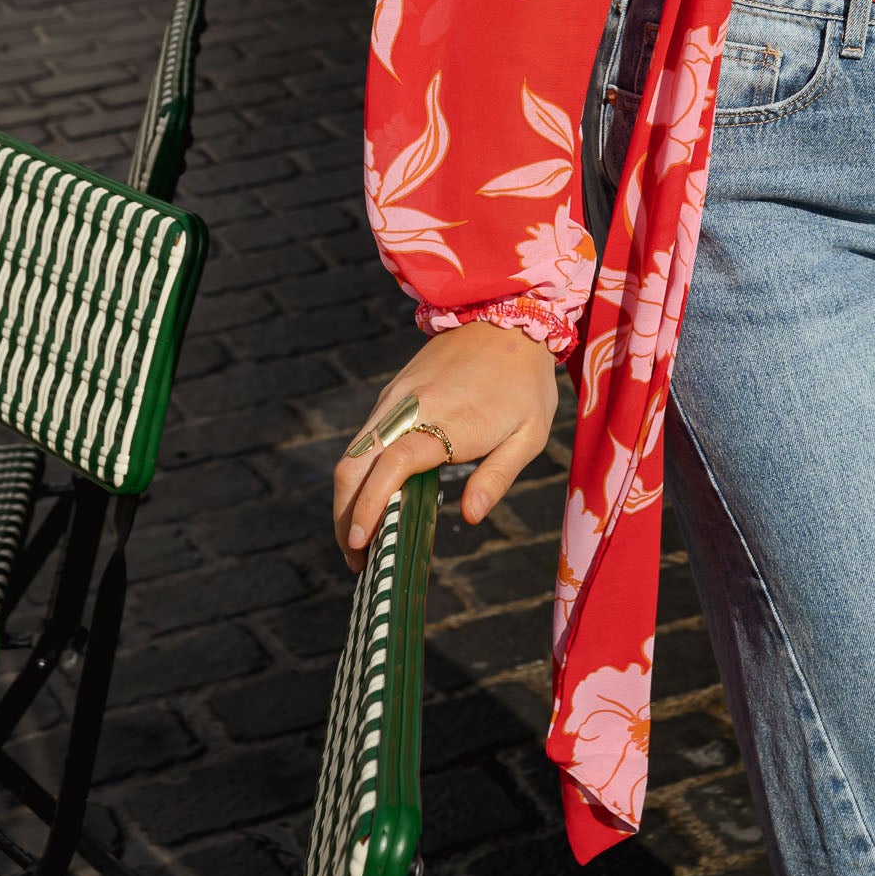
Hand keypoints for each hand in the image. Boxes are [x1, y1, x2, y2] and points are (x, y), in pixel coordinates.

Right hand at [332, 322, 558, 571]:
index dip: (370, 506)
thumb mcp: (529, 432)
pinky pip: (365, 439)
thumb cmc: (524, 381)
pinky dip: (359, 475)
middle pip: (354, 465)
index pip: (392, 466)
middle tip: (358, 560)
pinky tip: (372, 500)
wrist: (506, 314)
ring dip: (348, 499)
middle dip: (345, 516)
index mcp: (444, 419)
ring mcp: (396, 399)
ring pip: (353, 453)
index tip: (362, 545)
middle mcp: (408, 407)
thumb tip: (471, 518)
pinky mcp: (393, 394)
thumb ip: (498, 475)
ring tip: (361, 540)